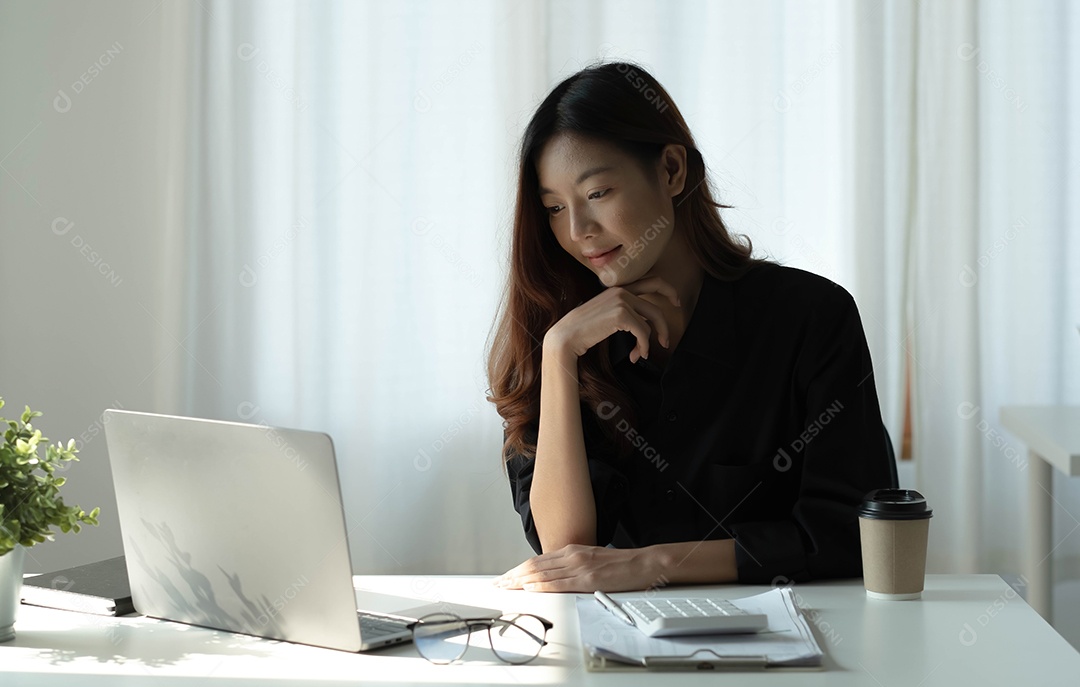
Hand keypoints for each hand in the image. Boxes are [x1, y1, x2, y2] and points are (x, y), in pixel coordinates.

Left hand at [493, 544, 660, 592]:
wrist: (643, 564)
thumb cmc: (621, 565)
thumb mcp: (592, 560)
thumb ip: (572, 567)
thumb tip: (555, 577)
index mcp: (572, 551)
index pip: (538, 561)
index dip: (519, 569)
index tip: (506, 576)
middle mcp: (572, 556)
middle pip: (535, 566)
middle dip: (513, 576)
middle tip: (498, 583)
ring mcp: (579, 567)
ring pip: (542, 573)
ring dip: (521, 581)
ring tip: (506, 587)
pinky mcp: (588, 579)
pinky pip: (559, 583)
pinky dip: (541, 586)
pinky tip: (529, 588)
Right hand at [545, 277, 680, 363]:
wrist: (567, 335)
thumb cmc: (584, 329)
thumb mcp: (606, 314)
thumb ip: (625, 311)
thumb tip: (646, 323)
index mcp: (618, 287)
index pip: (652, 281)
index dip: (668, 290)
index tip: (675, 302)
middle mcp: (622, 290)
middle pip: (656, 306)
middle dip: (664, 325)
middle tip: (666, 341)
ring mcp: (622, 300)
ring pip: (651, 322)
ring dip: (649, 343)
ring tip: (641, 354)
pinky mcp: (622, 314)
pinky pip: (643, 332)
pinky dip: (643, 346)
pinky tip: (637, 355)